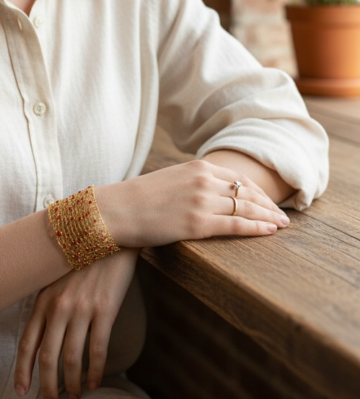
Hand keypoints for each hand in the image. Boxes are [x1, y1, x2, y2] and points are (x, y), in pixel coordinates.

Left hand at [14, 247, 138, 398]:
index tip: (21, 391)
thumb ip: (48, 303)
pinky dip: (95, 371)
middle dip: (47, 385)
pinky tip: (95, 382)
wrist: (108, 234)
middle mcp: (59, 307)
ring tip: (74, 395)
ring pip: (72, 358)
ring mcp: (82, 309)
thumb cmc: (82, 256)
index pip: (27, 343)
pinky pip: (98, 349)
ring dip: (72, 383)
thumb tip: (41, 332)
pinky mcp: (105, 310)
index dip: (23, 371)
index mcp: (43, 299)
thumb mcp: (56, 276)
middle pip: (47, 357)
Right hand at [96, 158, 290, 248]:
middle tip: (283, 215)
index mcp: (198, 167)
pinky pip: (236, 225)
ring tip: (282, 225)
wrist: (116, 210)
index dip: (257, 192)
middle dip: (268, 204)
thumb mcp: (170, 180)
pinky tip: (269, 231)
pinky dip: (256, 228)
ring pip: (246, 208)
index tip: (268, 201)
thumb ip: (192, 183)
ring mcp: (202, 201)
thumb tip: (208, 194)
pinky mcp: (197, 223)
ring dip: (268, 217)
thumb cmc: (139, 198)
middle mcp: (204, 180)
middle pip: (248, 192)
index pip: (238, 179)